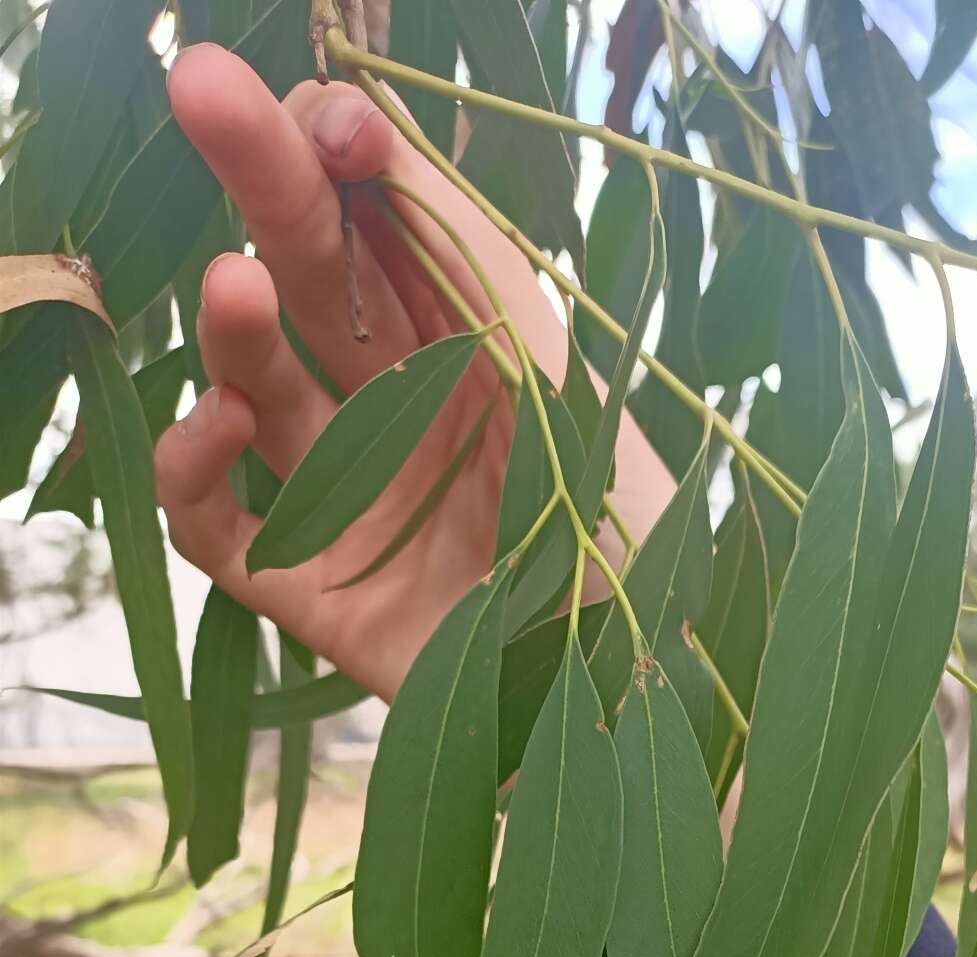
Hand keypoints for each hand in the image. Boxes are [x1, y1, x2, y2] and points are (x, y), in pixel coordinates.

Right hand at [154, 45, 672, 700]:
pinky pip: (215, 528)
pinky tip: (224, 428)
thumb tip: (362, 131)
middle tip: (201, 91)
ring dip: (232, 330)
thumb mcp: (570, 385)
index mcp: (473, 346)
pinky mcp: (316, 593)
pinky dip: (195, 473)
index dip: (342, 157)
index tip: (336, 128)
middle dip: (260, 180)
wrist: (644, 707)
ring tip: (234, 286)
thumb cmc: (633, 549)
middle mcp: (403, 409)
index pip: (379, 221)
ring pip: (255, 387)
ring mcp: (353, 499)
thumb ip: (474, 263)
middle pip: (308, 274)